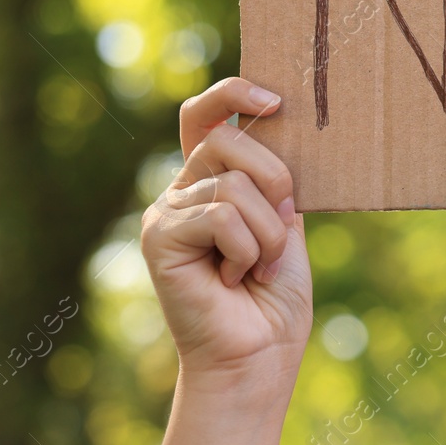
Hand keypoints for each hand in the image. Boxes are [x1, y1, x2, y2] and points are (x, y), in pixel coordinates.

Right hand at [141, 77, 311, 391]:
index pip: (206, 113)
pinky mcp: (159, 238)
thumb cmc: (276, 292)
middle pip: (230, 139)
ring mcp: (166, 211)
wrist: (260, 352)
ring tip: (257, 266)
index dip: (234, 92)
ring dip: (268, 231)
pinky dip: (247, 249)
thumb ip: (273, 177)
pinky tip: (235, 277)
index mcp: (214, 177)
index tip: (276, 99)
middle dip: (276, 181)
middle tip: (283, 227)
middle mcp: (183, 187)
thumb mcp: (286, 220)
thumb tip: (276, 122)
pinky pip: (222, 216)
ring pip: (235, 184)